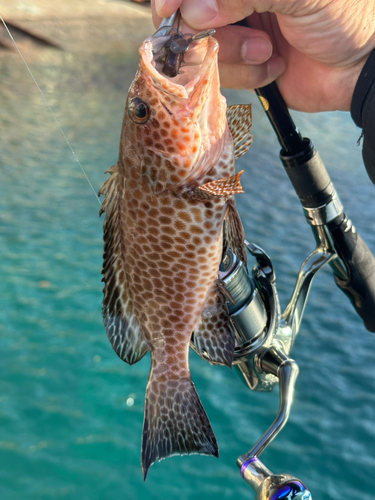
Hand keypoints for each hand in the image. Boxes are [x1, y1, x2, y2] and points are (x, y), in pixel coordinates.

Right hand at [152, 0, 374, 111]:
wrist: (359, 67)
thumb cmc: (342, 16)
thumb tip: (194, 12)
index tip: (169, 11)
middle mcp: (237, 2)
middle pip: (192, 17)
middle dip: (214, 32)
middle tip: (245, 35)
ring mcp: (237, 34)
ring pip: (204, 49)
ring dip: (236, 56)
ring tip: (269, 52)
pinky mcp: (242, 67)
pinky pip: (222, 75)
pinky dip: (247, 75)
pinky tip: (274, 66)